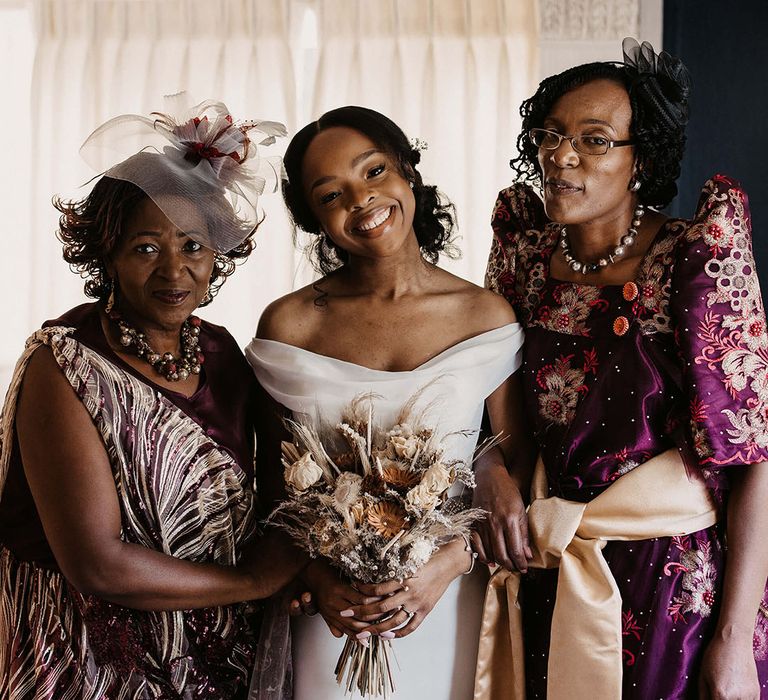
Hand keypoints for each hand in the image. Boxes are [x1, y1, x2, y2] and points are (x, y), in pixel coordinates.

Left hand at [300, 559, 385, 637]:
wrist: (311, 570)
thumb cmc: (321, 588)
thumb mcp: (325, 608)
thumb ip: (333, 623)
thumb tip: (341, 637)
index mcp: (330, 616)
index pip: (347, 631)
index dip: (360, 637)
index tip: (373, 639)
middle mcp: (331, 610)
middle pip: (354, 624)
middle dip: (369, 626)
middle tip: (384, 624)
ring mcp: (335, 600)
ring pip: (358, 612)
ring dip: (373, 612)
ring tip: (385, 610)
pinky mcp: (339, 588)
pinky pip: (358, 597)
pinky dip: (370, 599)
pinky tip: (379, 597)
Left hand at [343, 539, 469, 639]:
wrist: (447, 563)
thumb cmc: (426, 558)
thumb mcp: (407, 559)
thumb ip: (391, 569)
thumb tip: (371, 572)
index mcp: (403, 578)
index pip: (377, 589)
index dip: (362, 591)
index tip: (351, 591)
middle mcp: (409, 593)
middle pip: (381, 608)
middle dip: (361, 612)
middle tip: (346, 615)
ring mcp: (417, 604)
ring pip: (393, 621)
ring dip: (376, 628)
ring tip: (363, 631)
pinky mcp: (425, 611)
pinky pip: (410, 627)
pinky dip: (398, 633)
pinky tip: (387, 636)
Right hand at [472, 461, 530, 571]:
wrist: (489, 477)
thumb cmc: (507, 491)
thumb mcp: (521, 510)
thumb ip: (524, 534)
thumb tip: (527, 554)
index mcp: (510, 520)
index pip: (516, 550)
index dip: (521, 563)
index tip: (524, 568)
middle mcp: (495, 524)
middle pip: (502, 555)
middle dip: (510, 566)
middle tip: (515, 568)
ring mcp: (483, 524)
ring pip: (490, 552)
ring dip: (498, 562)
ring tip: (505, 564)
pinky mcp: (474, 523)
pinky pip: (476, 545)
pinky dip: (482, 555)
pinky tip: (489, 560)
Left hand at [699, 631, 759, 698]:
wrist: (734, 642)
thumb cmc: (715, 655)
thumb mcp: (702, 675)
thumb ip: (703, 695)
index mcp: (720, 694)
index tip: (710, 696)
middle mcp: (736, 699)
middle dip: (718, 699)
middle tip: (716, 692)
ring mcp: (749, 697)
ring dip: (730, 699)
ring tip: (726, 688)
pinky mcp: (757, 693)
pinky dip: (741, 699)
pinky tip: (735, 690)